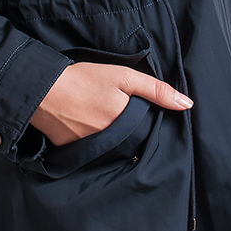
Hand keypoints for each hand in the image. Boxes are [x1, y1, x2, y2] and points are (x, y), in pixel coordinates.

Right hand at [31, 62, 191, 146]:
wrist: (42, 90)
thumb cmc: (84, 79)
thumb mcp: (124, 77)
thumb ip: (156, 91)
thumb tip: (187, 105)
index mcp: (127, 123)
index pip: (146, 131)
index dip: (144, 122)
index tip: (136, 112)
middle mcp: (112, 142)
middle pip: (129, 140)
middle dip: (126, 130)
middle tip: (111, 110)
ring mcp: (92, 150)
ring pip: (110, 147)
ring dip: (109, 136)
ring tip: (96, 116)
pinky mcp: (74, 153)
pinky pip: (91, 150)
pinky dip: (90, 140)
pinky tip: (83, 124)